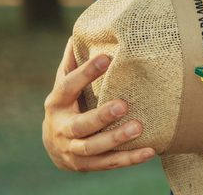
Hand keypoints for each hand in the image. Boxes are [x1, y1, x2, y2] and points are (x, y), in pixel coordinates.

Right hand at [42, 38, 155, 171]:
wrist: (52, 145)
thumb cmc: (66, 104)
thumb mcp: (64, 83)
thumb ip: (72, 63)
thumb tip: (76, 35)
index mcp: (57, 103)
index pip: (68, 86)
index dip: (85, 73)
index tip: (106, 58)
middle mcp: (62, 129)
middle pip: (80, 125)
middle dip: (101, 116)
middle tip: (123, 105)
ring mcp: (72, 150)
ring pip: (93, 148)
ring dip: (116, 139)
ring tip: (138, 127)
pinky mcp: (85, 166)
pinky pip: (108, 164)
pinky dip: (129, 159)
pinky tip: (150, 151)